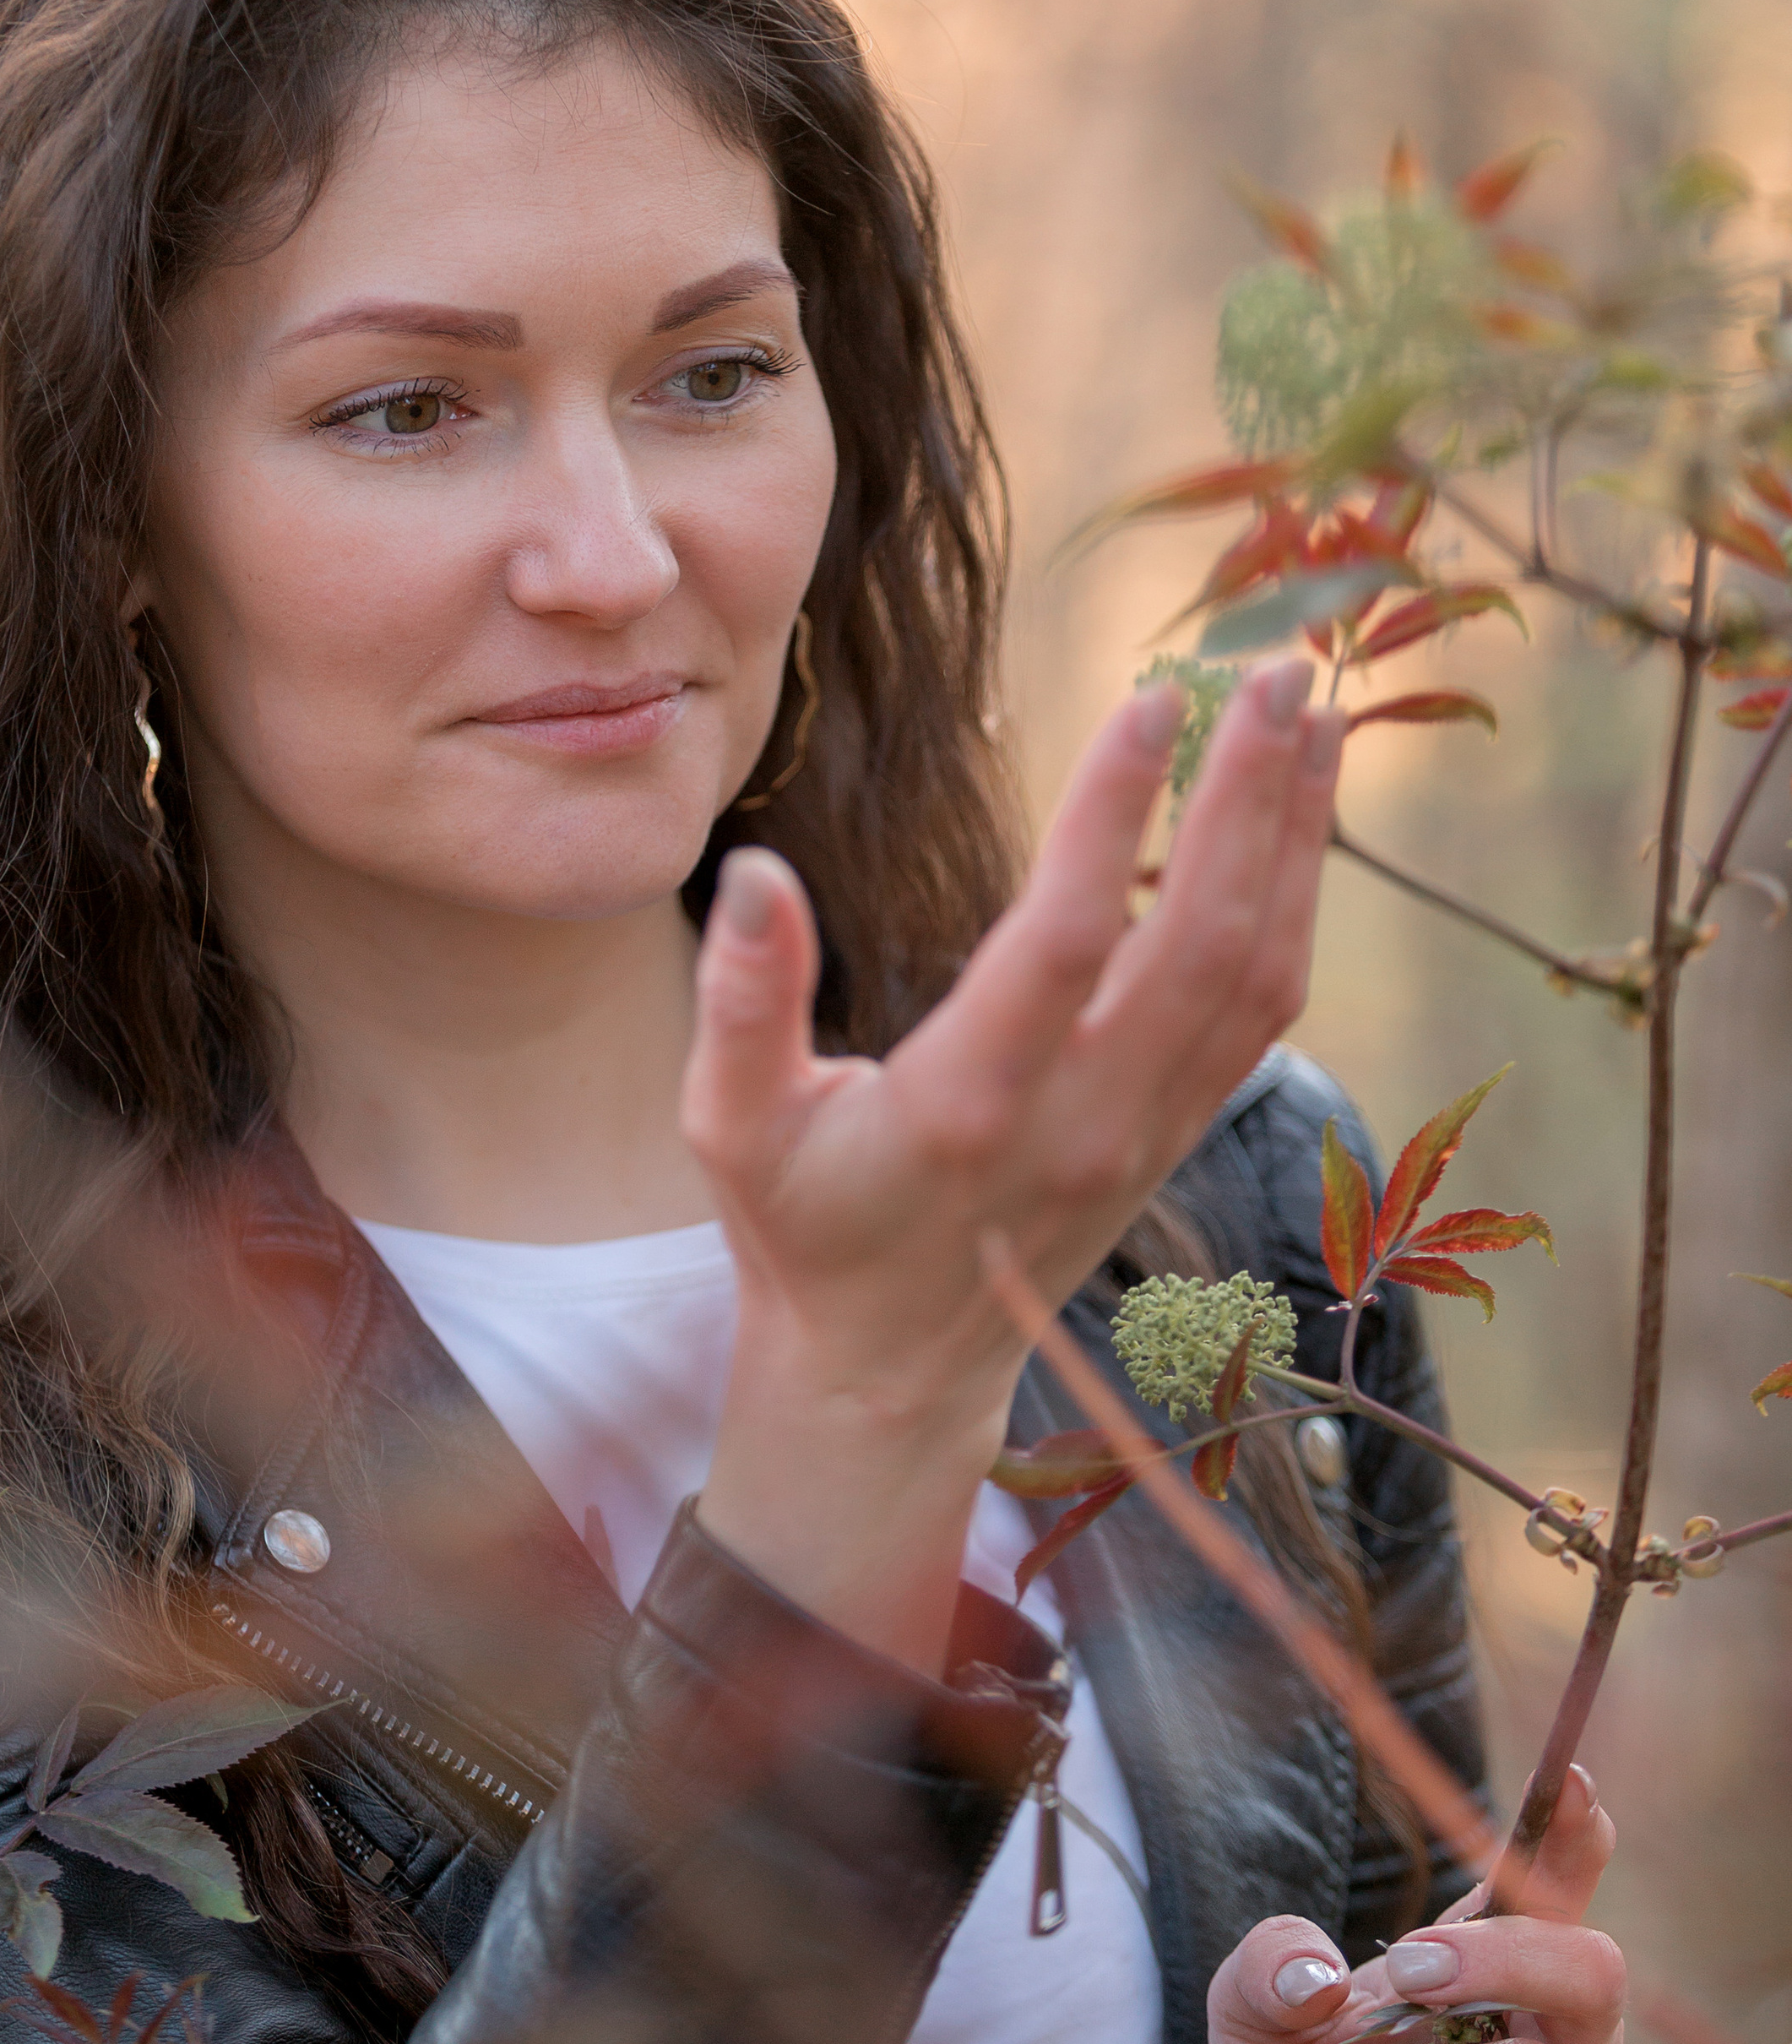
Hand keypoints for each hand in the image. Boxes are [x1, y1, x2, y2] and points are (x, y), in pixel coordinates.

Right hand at [684, 661, 1343, 1662]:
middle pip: (1198, 947)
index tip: (1148, 704)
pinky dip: (1292, 906)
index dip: (1109, 820)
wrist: (890, 1370)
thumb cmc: (804, 1229)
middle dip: (1247, 803)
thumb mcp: (731, 1128)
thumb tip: (757, 871)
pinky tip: (1299, 821)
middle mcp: (1080, 1122)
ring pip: (1255, 977)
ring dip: (1294, 843)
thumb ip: (743, 1002)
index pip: (1060, 943)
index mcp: (966, 1110)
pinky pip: (1261, 1013)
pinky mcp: (1174, 1134)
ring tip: (1311, 718)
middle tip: (1270, 673)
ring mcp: (1143, 1134)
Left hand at [1208, 1764, 1625, 2043]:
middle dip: (1502, 1957)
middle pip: (1591, 1970)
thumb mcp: (1247, 2024)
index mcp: (1490, 1970)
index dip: (1573, 1837)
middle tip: (1405, 1968)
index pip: (1554, 1889)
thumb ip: (1265, 1967)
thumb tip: (1316, 1976)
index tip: (1569, 1784)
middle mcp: (1553, 2040)